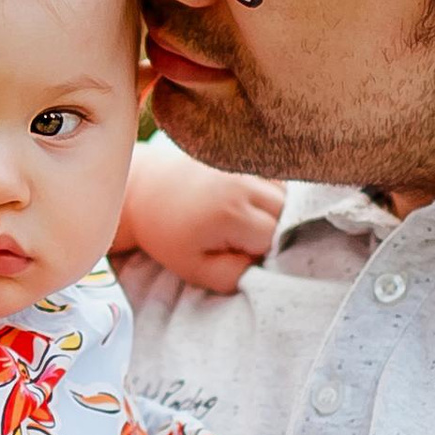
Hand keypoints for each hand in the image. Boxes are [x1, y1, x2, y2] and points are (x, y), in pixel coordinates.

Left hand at [116, 135, 286, 293]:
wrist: (145, 190)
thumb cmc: (169, 235)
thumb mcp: (195, 269)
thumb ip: (233, 276)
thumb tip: (266, 269)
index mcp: (231, 213)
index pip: (275, 241)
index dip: (265, 255)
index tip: (242, 256)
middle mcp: (244, 184)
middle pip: (288, 215)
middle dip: (276, 234)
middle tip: (246, 242)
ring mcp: (247, 166)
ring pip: (288, 196)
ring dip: (278, 214)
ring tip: (248, 224)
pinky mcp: (246, 158)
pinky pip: (278, 181)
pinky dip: (274, 196)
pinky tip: (251, 206)